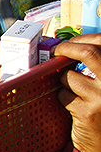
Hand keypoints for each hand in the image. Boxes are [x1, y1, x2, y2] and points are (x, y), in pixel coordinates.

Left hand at [54, 34, 100, 151]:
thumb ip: (95, 69)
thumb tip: (70, 48)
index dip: (85, 39)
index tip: (71, 41)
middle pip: (89, 54)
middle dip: (67, 49)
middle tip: (56, 51)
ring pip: (69, 77)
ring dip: (62, 80)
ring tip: (70, 89)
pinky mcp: (88, 112)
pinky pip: (63, 95)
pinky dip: (62, 97)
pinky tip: (71, 105)